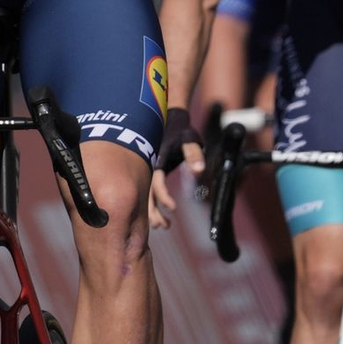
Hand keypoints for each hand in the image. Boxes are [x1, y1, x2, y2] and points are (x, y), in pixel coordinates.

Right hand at [149, 107, 203, 228]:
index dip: (164, 196)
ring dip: (150, 211)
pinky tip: (157, 214)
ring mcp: (146, 168)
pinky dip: (149, 205)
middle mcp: (147, 165)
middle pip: (144, 192)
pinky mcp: (149, 171)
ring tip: (162, 226)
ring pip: (143, 193)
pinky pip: (145, 190)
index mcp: (155, 158)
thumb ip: (194, 154)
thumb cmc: (181, 130)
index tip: (174, 208)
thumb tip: (199, 171)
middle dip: (152, 211)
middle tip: (165, 226)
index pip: (156, 182)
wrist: (169, 116)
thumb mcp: (190, 139)